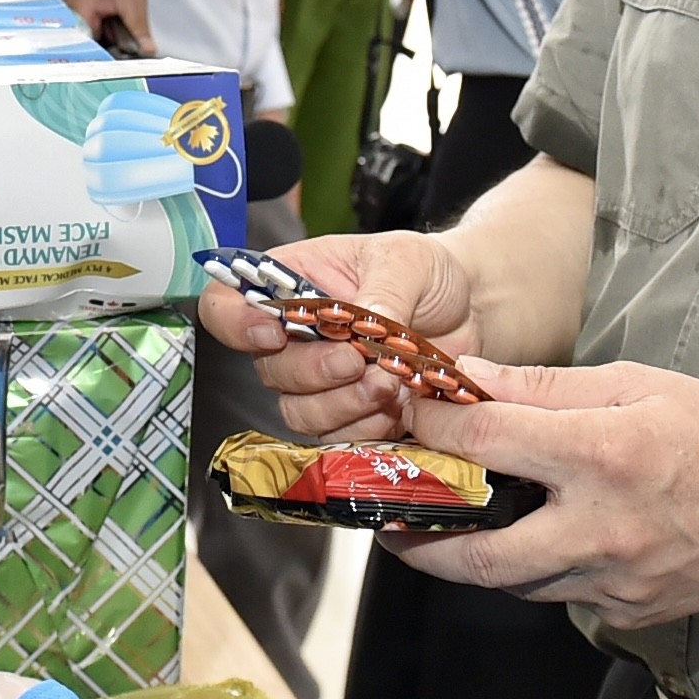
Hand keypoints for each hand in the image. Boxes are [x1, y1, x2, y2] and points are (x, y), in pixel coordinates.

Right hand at [196, 229, 481, 441]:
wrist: (472, 309)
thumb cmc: (427, 271)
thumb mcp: (405, 260)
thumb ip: (380, 290)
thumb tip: (358, 323)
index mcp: (290, 285)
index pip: (226, 305)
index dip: (235, 324)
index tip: (274, 332)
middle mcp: (293, 337)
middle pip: (268, 371)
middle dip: (314, 371)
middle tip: (358, 359)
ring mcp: (318, 381)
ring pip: (300, 412)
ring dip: (343, 404)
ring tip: (388, 382)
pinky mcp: (350, 415)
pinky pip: (338, 438)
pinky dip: (367, 427)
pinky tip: (399, 405)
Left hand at [388, 358, 698, 629]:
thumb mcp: (636, 383)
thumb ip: (545, 389)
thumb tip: (470, 382)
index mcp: (602, 456)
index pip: (485, 441)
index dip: (432, 425)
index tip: (409, 414)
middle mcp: (601, 530)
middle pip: (476, 553)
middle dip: (416, 540)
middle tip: (384, 521)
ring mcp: (615, 584)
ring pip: (512, 583)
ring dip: (466, 560)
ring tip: (434, 532)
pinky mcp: (628, 614)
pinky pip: (557, 594)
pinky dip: (528, 569)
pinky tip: (521, 541)